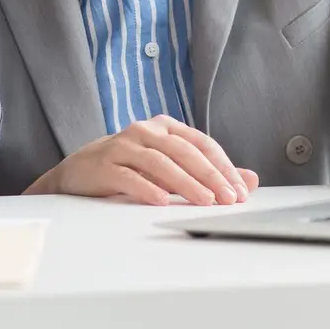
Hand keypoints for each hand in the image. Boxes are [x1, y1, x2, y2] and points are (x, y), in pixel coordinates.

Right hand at [27, 114, 258, 205]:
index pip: (202, 143)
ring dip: (186, 183)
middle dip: (210, 175)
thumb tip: (250, 180)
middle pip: (184, 150)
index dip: (223, 166)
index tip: (240, 190)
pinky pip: (129, 176)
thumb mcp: (171, 168)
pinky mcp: (104, 164)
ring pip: (161, 162)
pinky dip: (147, 188)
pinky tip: (162, 202)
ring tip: (204, 201)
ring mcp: (123, 145)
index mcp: (165, 127)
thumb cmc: (130, 168)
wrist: (79, 171)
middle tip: (228, 198)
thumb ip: (209, 172)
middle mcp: (146, 130)